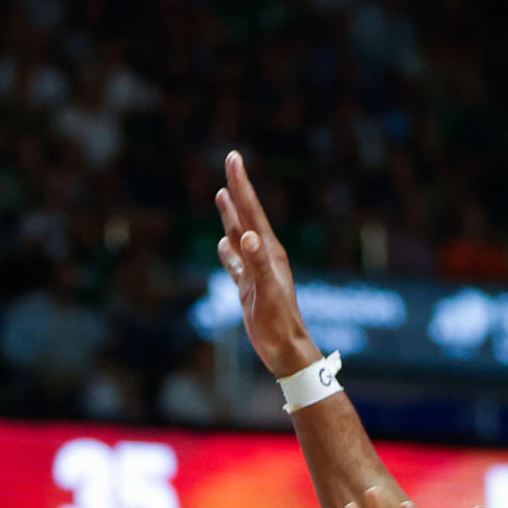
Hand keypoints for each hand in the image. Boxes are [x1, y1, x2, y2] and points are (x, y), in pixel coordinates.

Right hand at [215, 149, 317, 377]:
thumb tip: (246, 236)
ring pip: (239, 236)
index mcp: (268, 251)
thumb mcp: (267, 292)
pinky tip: (222, 244)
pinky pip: (235, 264)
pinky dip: (227, 252)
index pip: (252, 210)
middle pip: (246, 215)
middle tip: (231, 160)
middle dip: (237, 189)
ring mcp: (256, 271)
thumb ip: (257, 263)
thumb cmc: (279, 323)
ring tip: (222, 195)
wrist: (285, 349)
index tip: (234, 158)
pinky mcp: (249, 288)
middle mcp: (263, 255)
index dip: (242, 184)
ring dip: (230, 215)